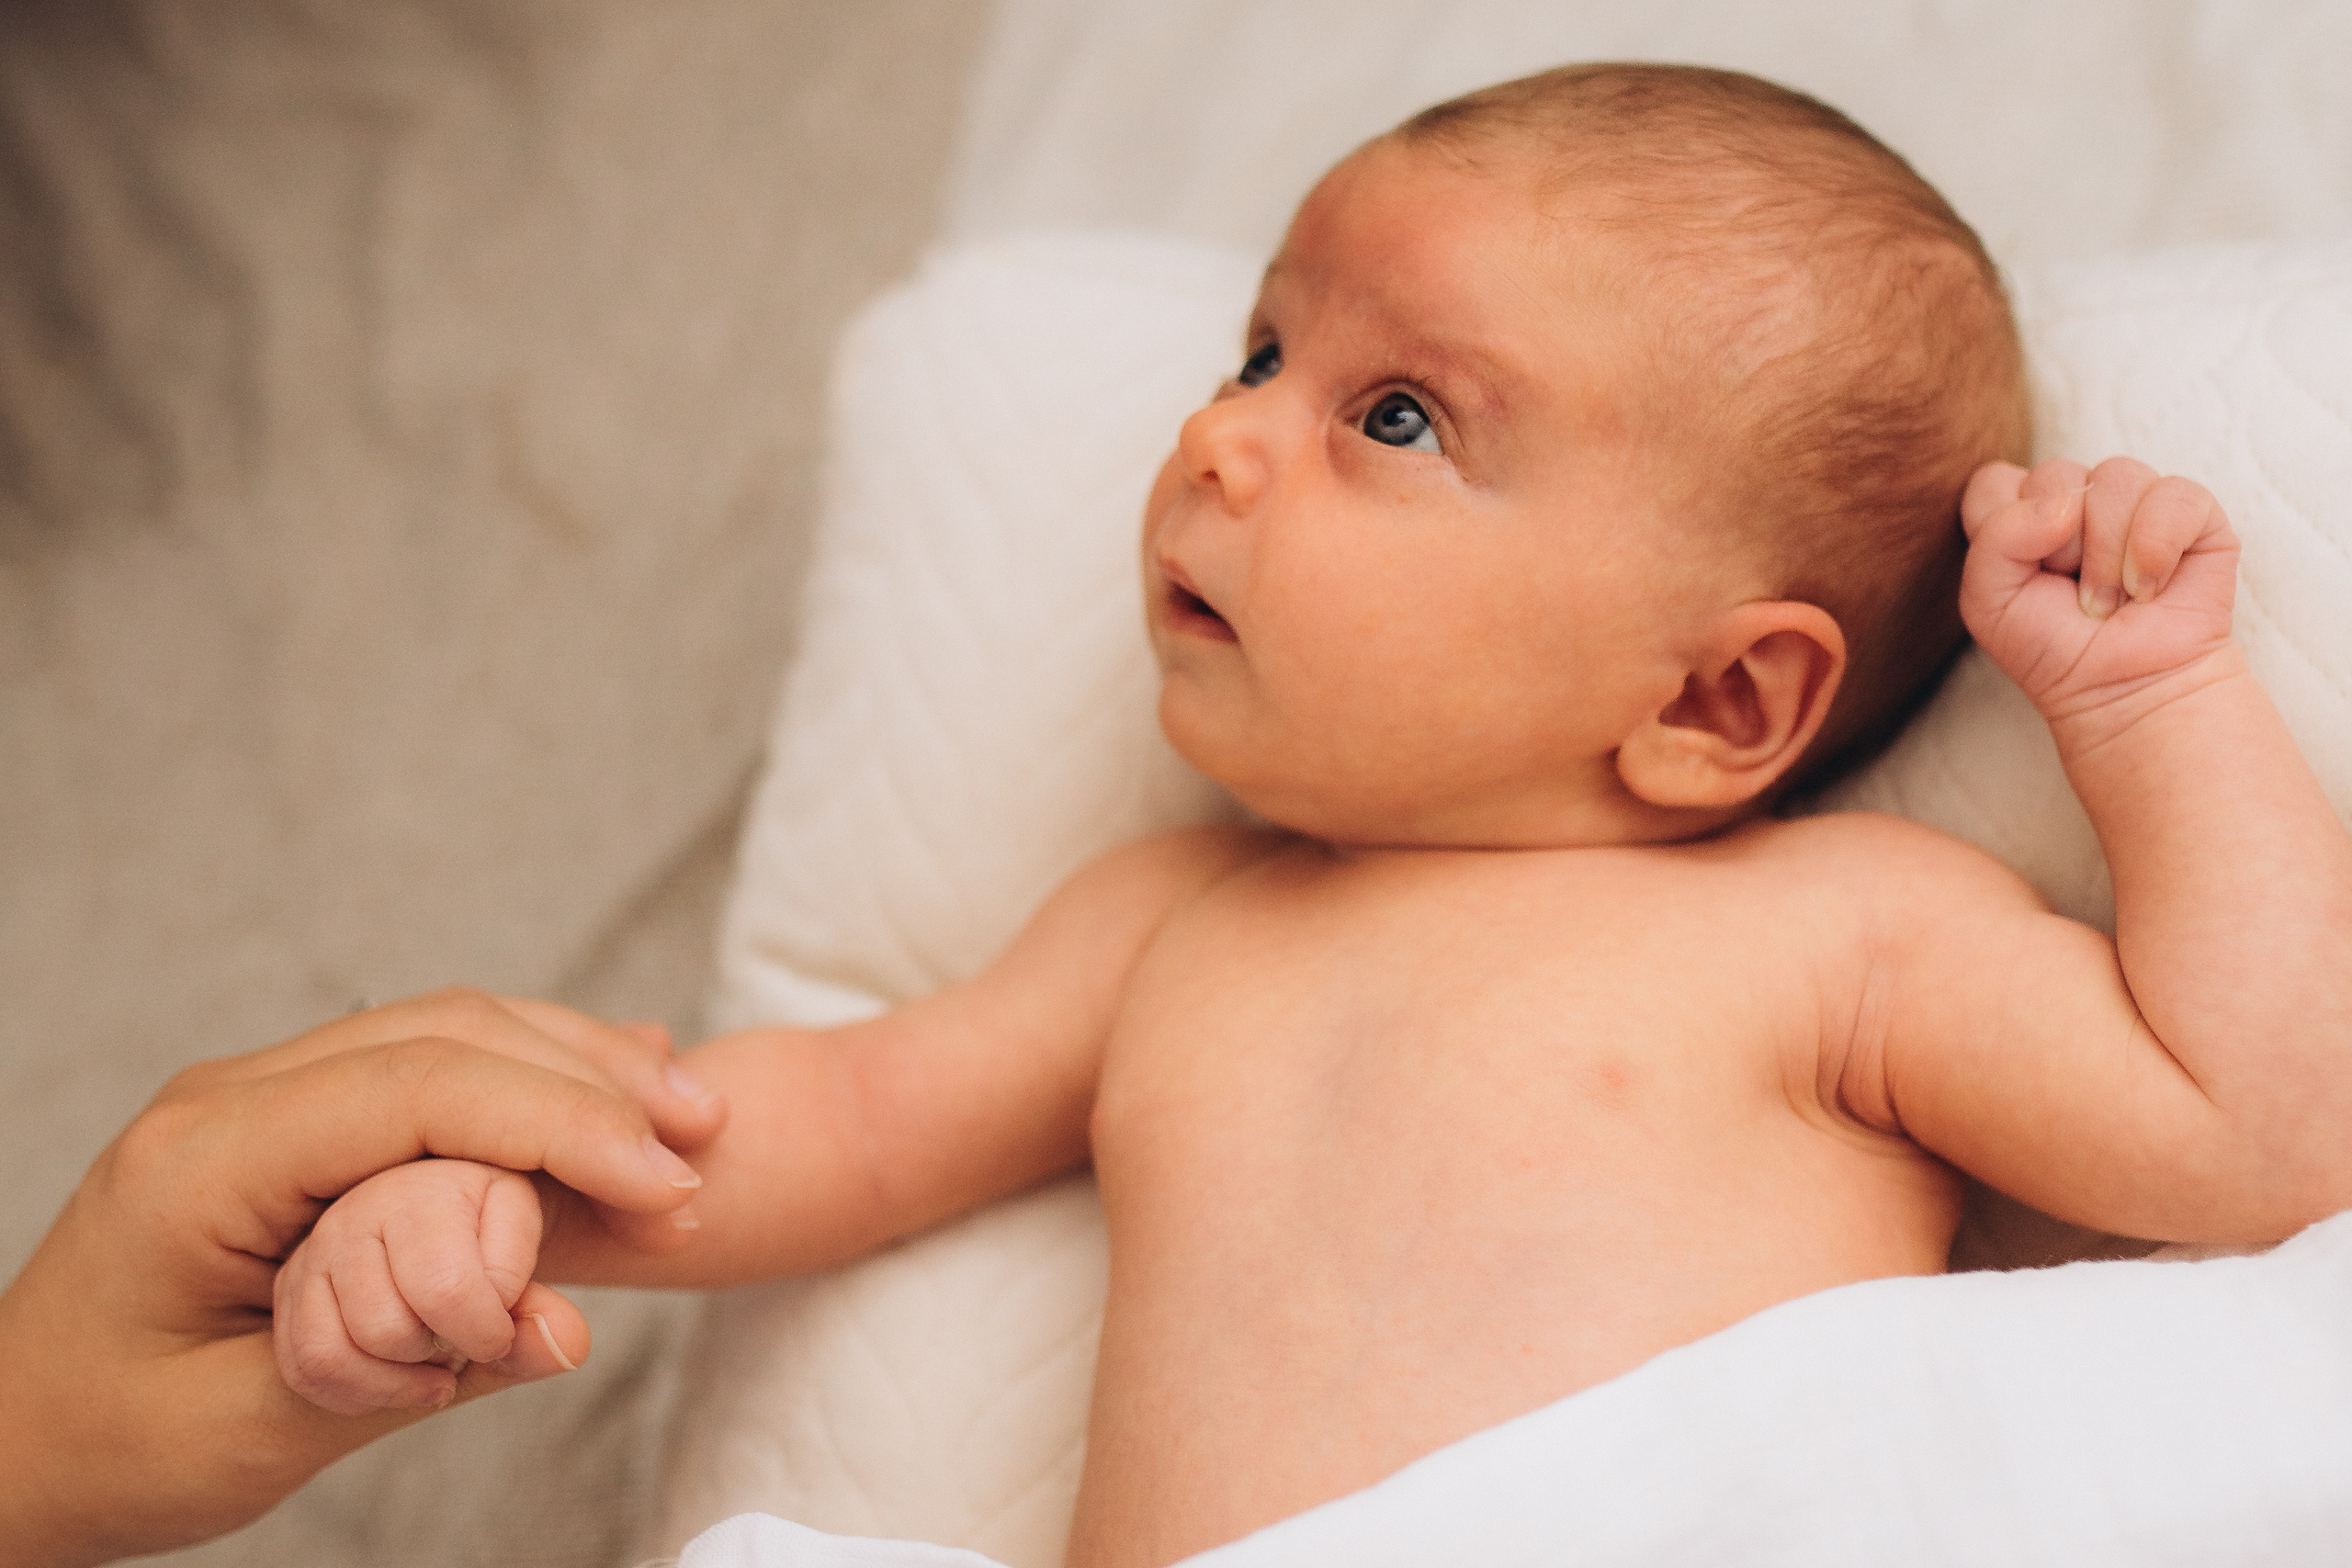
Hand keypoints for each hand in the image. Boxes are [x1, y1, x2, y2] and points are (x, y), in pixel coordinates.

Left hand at [0, 989, 723, 1567]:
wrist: (2, 1438)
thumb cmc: (106, 1446)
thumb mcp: (252, 1434)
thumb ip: (410, 1372)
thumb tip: (568, 1331)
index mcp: (205, 1163)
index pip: (415, 1090)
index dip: (558, 1124)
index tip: (663, 1185)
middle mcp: (230, 1099)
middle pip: (446, 1034)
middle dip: (590, 1080)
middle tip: (700, 1146)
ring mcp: (258, 1096)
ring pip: (447, 1028)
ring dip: (574, 1063)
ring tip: (684, 1114)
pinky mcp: (293, 1119)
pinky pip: (426, 1063)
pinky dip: (530, 1072)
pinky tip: (607, 1080)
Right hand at [274, 1159, 571, 1415]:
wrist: (446, 1221)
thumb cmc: (491, 1243)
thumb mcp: (531, 1267)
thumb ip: (545, 1314)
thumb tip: (567, 1347)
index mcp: (434, 1186)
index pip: (448, 1290)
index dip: (488, 1333)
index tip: (504, 1329)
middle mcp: (362, 1209)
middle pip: (388, 1329)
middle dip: (438, 1353)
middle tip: (466, 1340)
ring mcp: (318, 1249)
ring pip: (334, 1352)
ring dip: (394, 1379)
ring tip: (434, 1361)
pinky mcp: (291, 1287)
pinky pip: (304, 1367)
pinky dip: (354, 1393)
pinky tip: (396, 1378)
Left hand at [1960, 457, 2239, 744]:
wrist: (2122, 690)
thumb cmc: (2052, 648)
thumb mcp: (1989, 603)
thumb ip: (1995, 541)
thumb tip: (2063, 503)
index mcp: (2021, 514)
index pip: (1994, 480)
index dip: (2002, 524)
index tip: (2023, 574)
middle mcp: (2077, 499)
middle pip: (2054, 474)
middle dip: (2060, 547)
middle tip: (2074, 596)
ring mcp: (2135, 501)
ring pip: (2116, 477)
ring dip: (2108, 554)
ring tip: (2113, 600)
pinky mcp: (2193, 514)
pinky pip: (2174, 494)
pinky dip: (2157, 547)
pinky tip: (2151, 588)